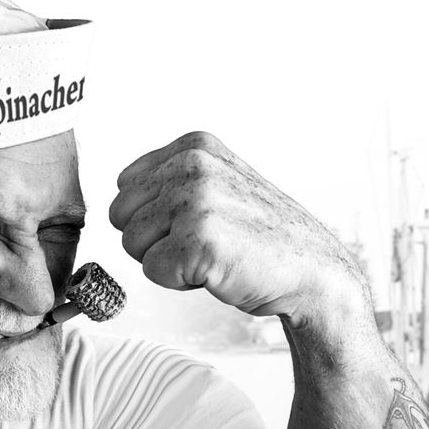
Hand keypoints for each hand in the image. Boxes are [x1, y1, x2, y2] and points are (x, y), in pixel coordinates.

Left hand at [109, 132, 369, 324]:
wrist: (313, 271)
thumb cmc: (262, 237)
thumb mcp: (219, 184)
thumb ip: (170, 180)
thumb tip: (115, 204)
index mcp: (195, 145)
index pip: (125, 185)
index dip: (155, 216)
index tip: (198, 222)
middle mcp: (192, 165)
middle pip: (120, 215)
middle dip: (153, 238)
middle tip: (203, 243)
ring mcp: (195, 201)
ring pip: (131, 244)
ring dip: (167, 260)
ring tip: (212, 254)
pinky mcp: (198, 241)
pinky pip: (151, 271)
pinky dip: (179, 282)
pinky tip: (217, 271)